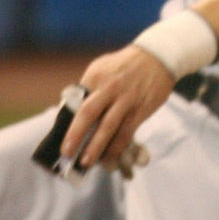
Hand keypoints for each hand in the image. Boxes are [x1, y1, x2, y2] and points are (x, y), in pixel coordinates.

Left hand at [63, 44, 174, 173]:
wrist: (158, 56)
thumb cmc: (124, 66)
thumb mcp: (102, 68)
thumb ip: (87, 88)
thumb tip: (71, 112)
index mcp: (95, 76)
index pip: (76, 102)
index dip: (67, 121)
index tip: (60, 137)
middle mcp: (110, 87)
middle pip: (89, 113)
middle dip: (76, 135)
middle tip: (66, 153)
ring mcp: (127, 99)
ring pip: (109, 127)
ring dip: (97, 147)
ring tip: (87, 162)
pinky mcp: (141, 109)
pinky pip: (128, 131)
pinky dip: (117, 147)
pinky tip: (109, 157)